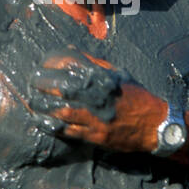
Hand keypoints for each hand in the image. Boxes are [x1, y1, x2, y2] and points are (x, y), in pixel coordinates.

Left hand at [28, 50, 167, 155]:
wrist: (155, 124)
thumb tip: (71, 52)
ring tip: (32, 103)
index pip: (71, 65)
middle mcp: (98, 96)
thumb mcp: (118, 74)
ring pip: (60, 111)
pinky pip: (67, 131)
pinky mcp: (95, 136)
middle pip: (61, 87)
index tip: (42, 65)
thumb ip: (94, 65)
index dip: (51, 64)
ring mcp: (95, 117)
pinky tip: (42, 122)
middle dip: (42, 84)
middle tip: (33, 83)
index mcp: (103, 78)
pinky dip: (52, 126)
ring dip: (42, 107)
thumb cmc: (136, 96)